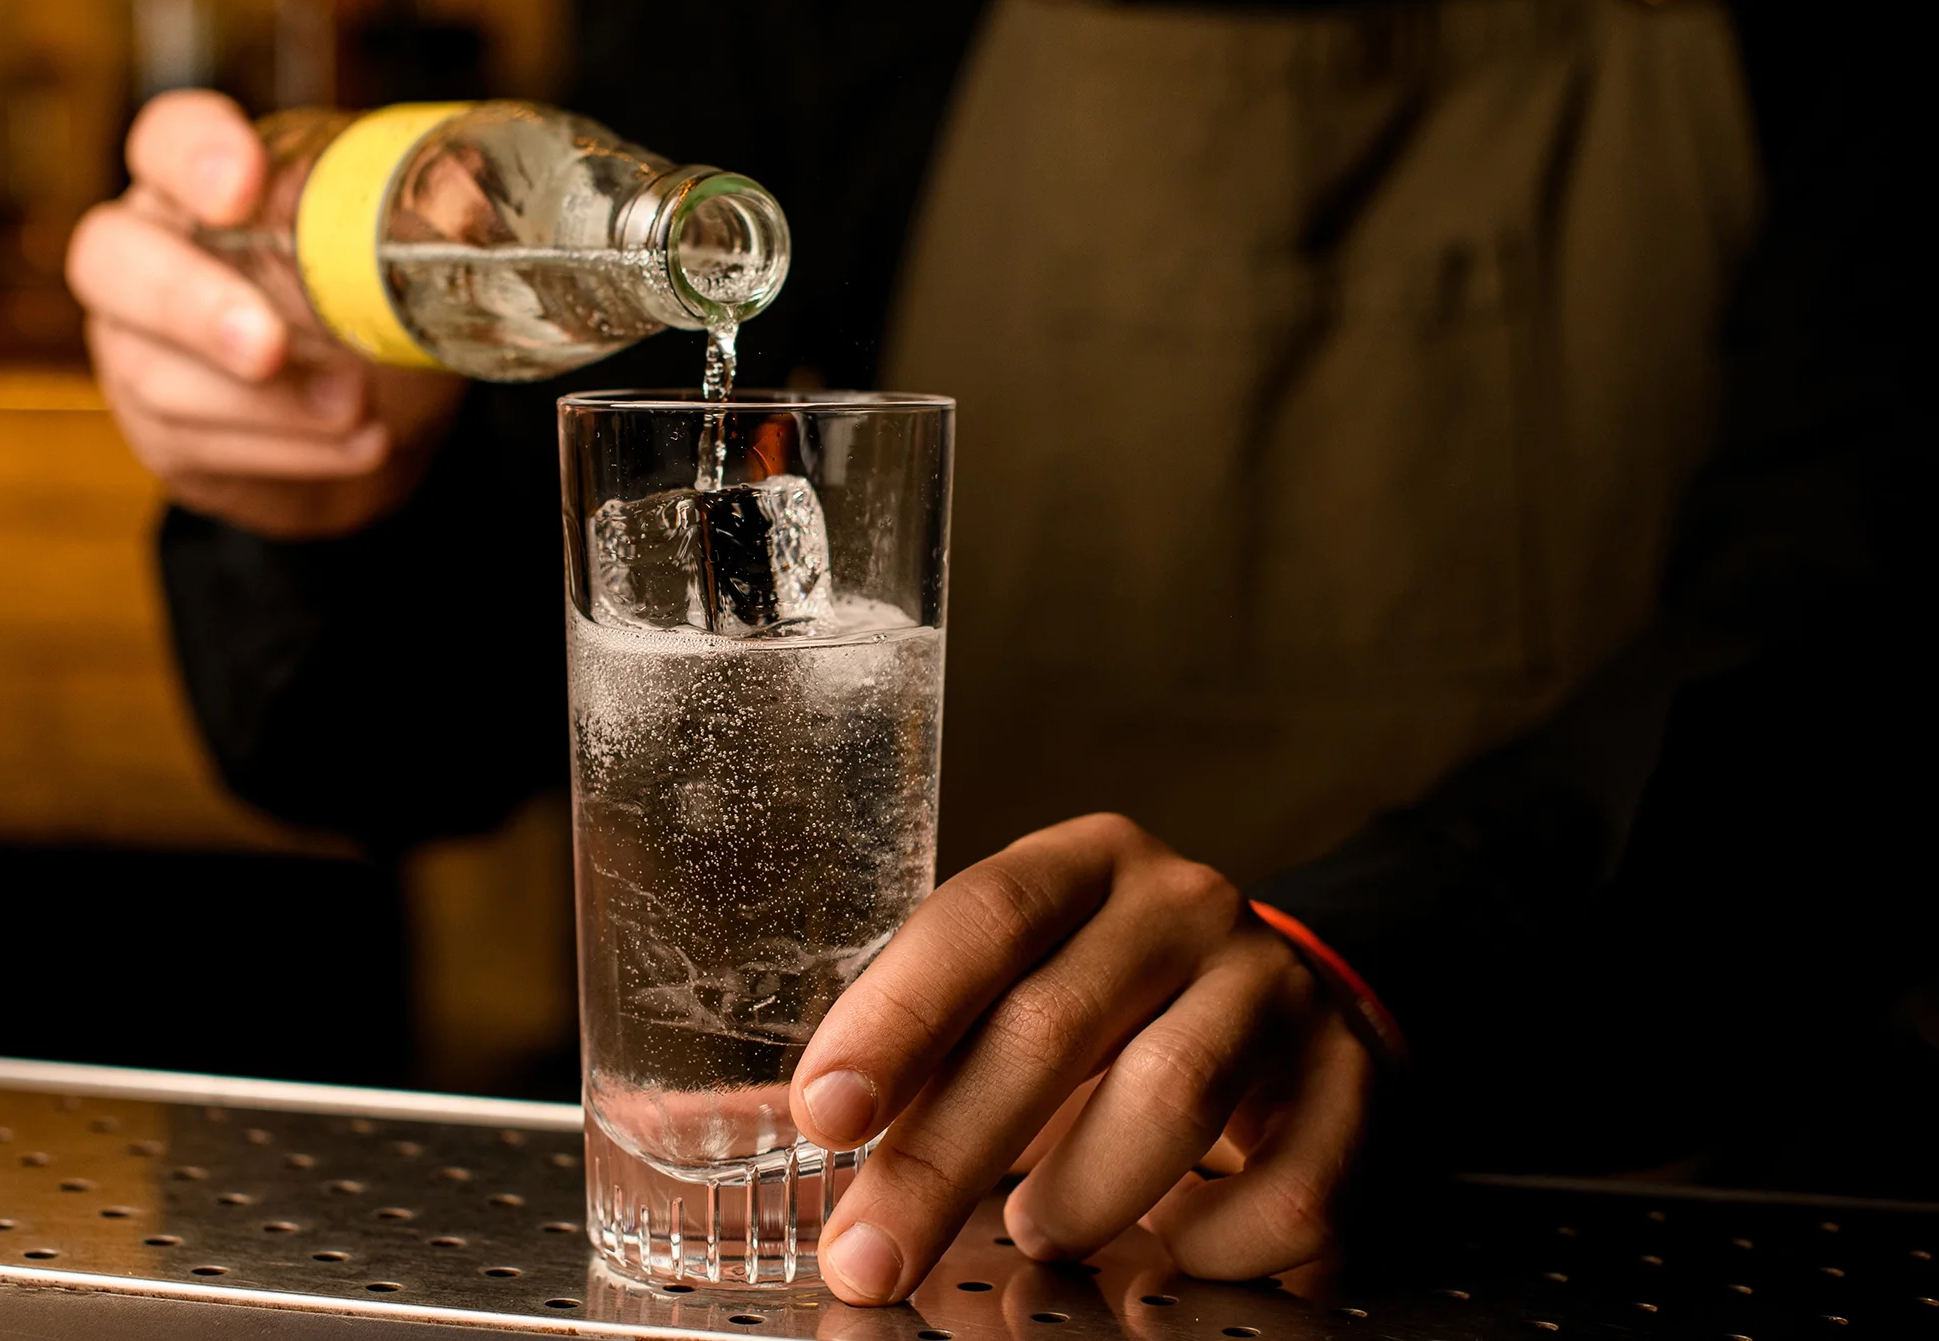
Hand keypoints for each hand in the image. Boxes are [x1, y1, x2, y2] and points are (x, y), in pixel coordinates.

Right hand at [67, 90, 465, 539]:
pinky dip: (290, 450)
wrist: (381, 417)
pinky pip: (196, 445)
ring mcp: (137, 347)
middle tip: (268, 345)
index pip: (165, 139)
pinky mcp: (161, 431)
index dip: (192, 156)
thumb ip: (402, 229)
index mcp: (202, 183)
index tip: (243, 187)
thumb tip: (457, 215)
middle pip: (110, 259)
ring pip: (155, 374)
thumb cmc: (376, 308)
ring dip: (269, 402)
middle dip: (192, 305)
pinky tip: (358, 443)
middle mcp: (146, 253)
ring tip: (356, 405)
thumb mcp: (397, 258)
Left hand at [789, 814, 1373, 1304]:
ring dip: (1081, 1193)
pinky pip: (1288, 1184)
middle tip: (871, 1252)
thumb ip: (913, 1051)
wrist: (1295, 1000)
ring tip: (1038, 1231)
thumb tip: (761, 1124)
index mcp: (1082, 865)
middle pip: (1051, 1026)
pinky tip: (1170, 1250)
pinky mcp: (1355, 1078)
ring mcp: (1277, 987)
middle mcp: (1182, 906)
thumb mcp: (1015, 987)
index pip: (982, 918)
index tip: (825, 1114)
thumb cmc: (1116, 1006)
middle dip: (942, 1157)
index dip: (897, 1018)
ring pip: (1172, 1095)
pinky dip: (1213, 1243)